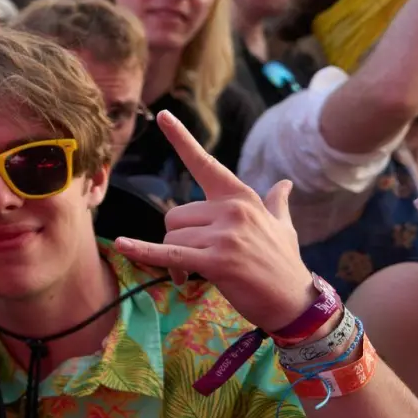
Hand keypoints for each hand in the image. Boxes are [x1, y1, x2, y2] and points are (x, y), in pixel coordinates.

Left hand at [112, 111, 315, 331]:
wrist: (294, 302)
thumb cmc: (284, 263)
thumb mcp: (283, 227)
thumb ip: (277, 203)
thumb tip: (285, 184)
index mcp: (241, 197)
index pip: (205, 163)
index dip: (182, 139)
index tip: (163, 116)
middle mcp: (232, 210)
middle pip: (174, 215)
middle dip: (178, 238)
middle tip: (195, 259)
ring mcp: (224, 235)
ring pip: (171, 237)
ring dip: (174, 259)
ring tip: (194, 273)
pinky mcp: (216, 261)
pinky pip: (169, 253)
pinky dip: (143, 251)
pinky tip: (123, 245)